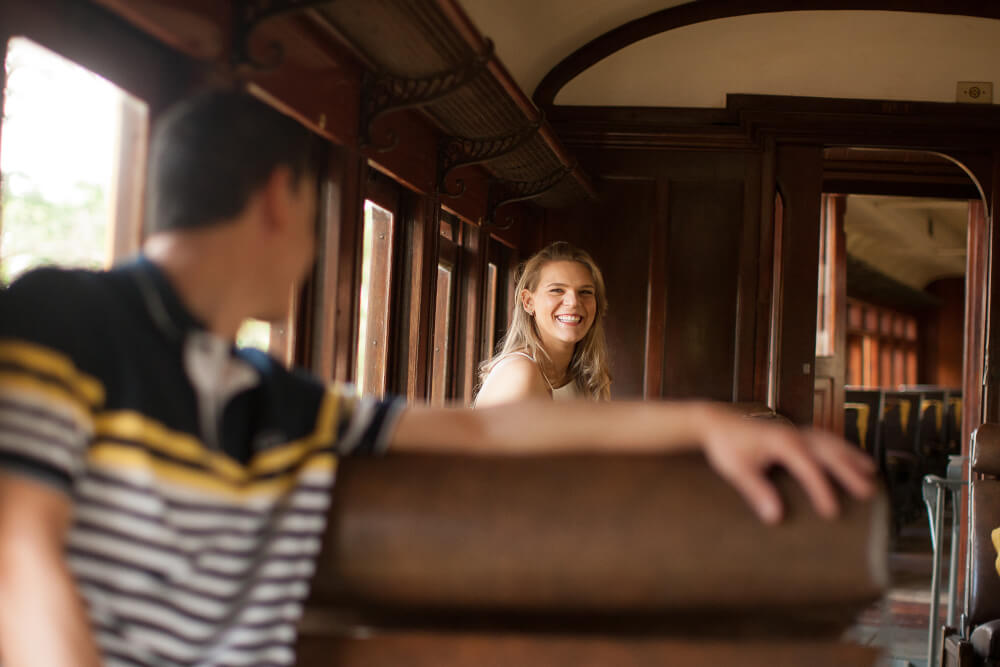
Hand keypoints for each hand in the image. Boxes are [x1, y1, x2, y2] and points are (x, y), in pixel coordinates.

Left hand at [697, 406, 876, 523]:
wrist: (716, 422)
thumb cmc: (726, 446)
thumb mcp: (738, 470)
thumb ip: (756, 492)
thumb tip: (775, 517)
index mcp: (782, 442)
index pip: (808, 467)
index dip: (821, 489)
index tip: (832, 512)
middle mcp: (794, 433)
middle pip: (829, 452)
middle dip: (849, 471)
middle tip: (868, 492)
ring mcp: (795, 430)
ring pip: (830, 441)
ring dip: (850, 455)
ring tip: (870, 471)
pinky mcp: (794, 431)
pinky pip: (823, 438)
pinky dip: (839, 447)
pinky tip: (847, 457)